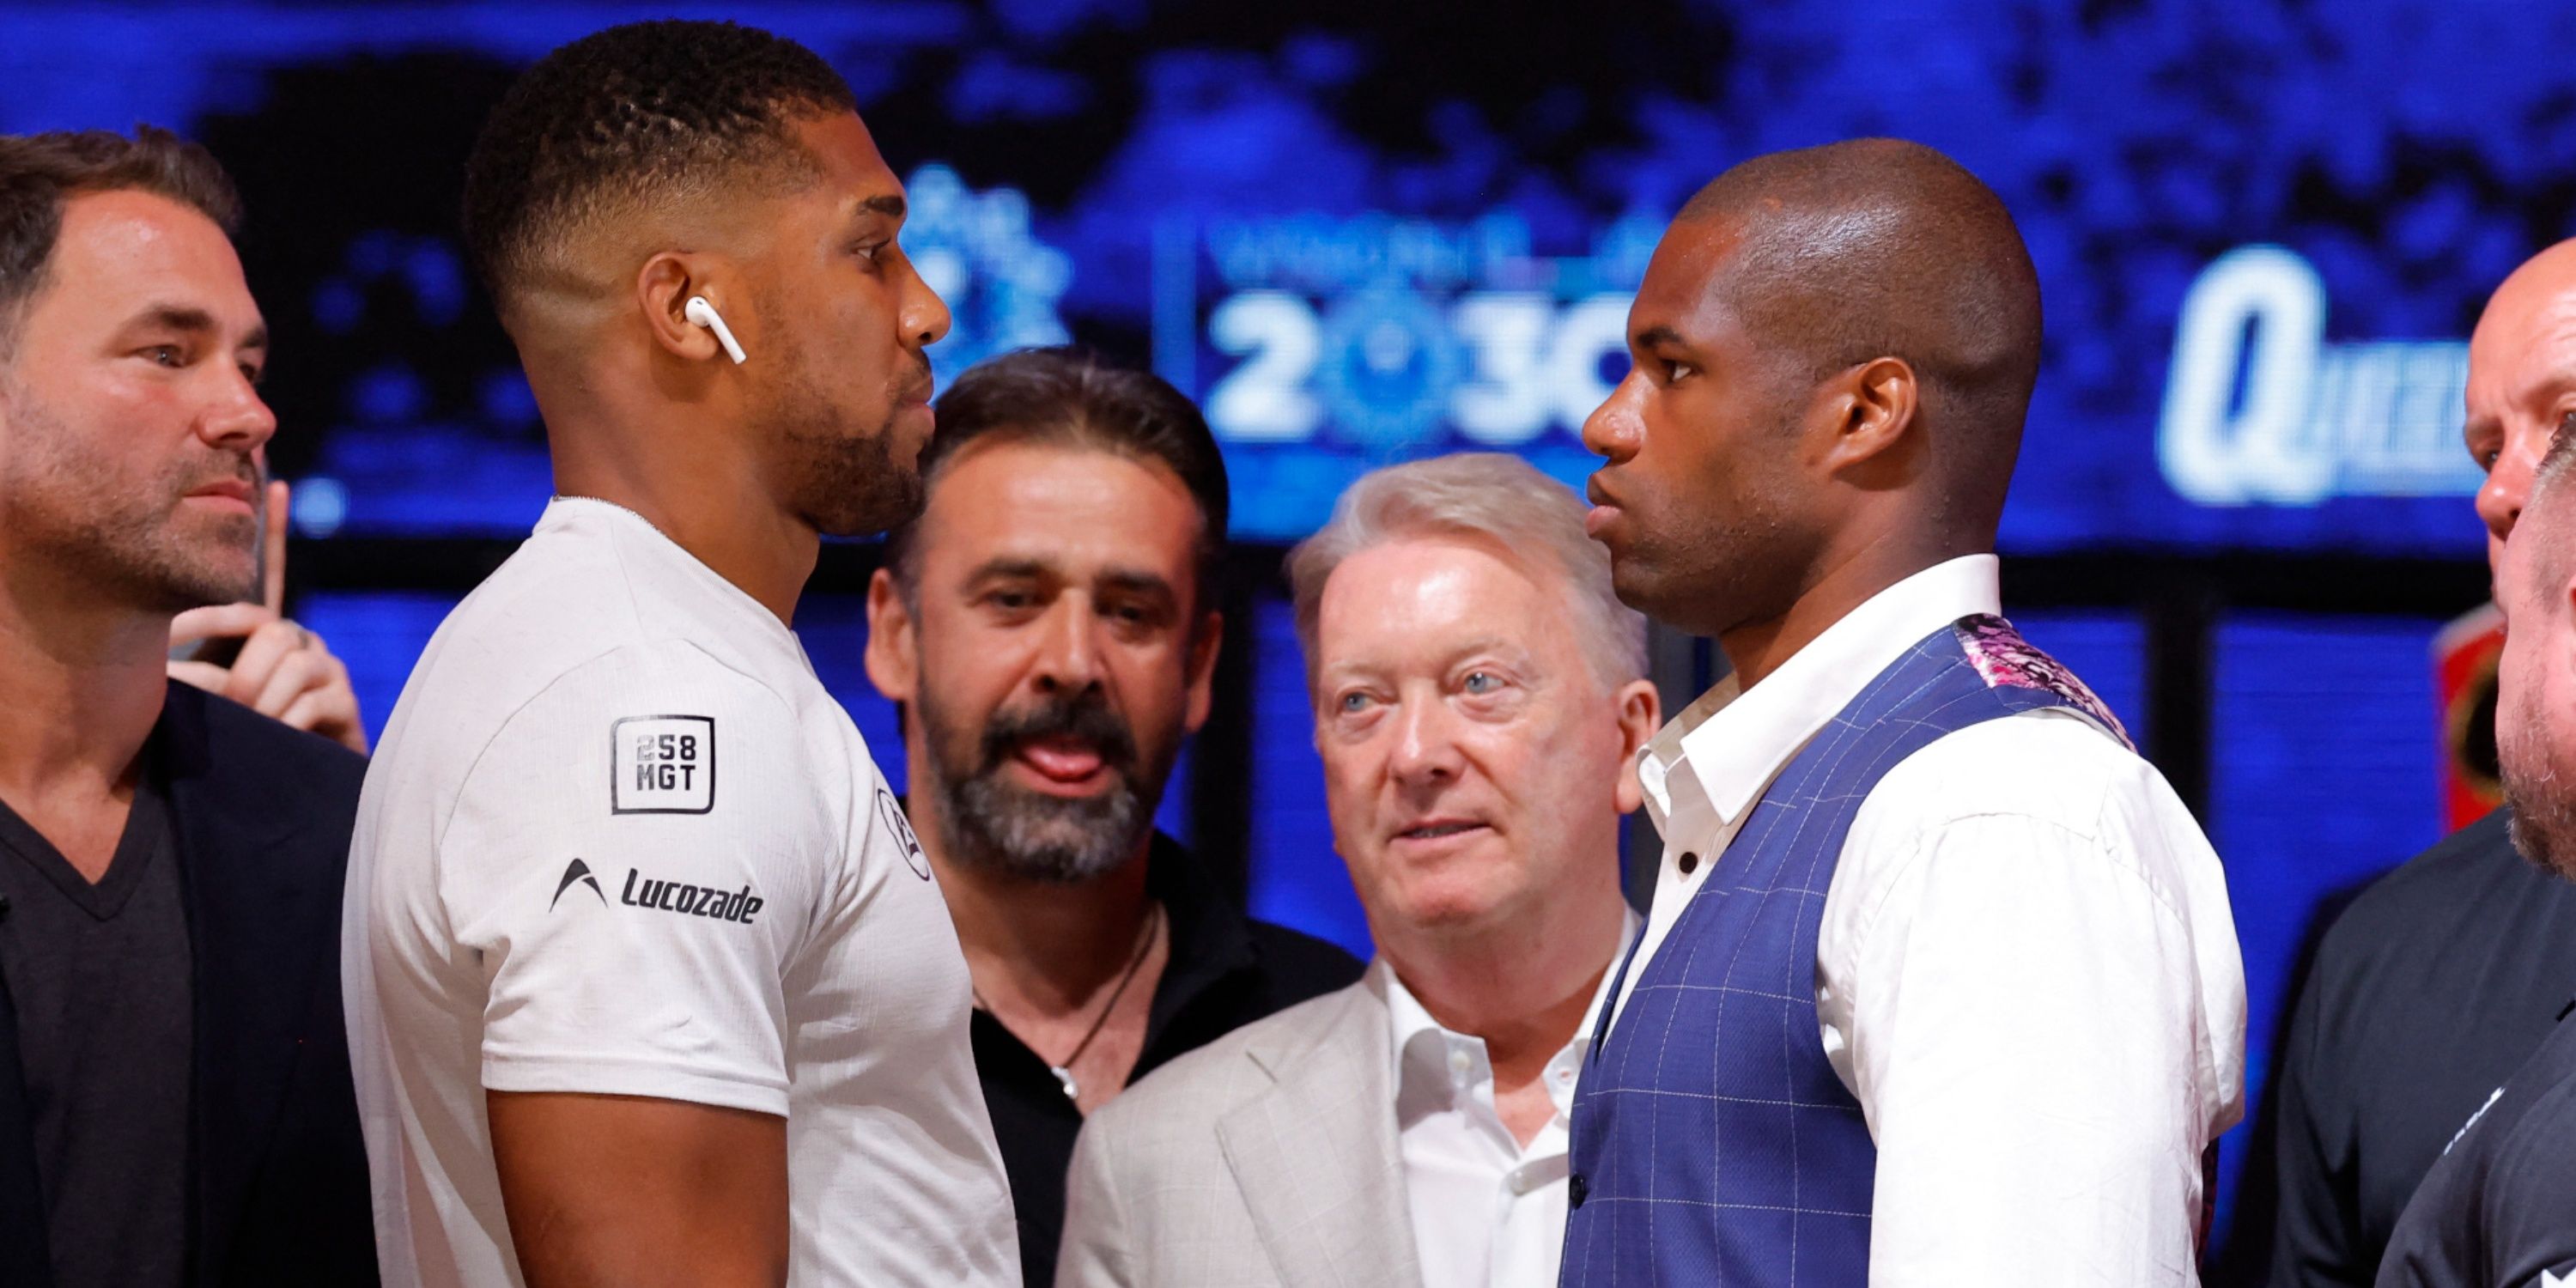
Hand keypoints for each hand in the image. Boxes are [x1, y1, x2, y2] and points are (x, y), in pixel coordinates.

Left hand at [166, 480, 368, 753]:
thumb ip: (195, 674)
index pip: (267, 569)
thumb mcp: (212, 696)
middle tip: (221, 702)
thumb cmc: (241, 739)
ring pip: (286, 663)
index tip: (276, 482)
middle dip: (233, 665)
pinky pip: (308, 699)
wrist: (290, 787)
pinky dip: (282, 722)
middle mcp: (299, 639)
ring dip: (257, 701)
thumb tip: (162, 670)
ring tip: (250, 726)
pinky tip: (277, 735)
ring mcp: (325, 666)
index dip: (273, 526)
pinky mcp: (344, 700)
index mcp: (265, 631)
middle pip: (266, 626)